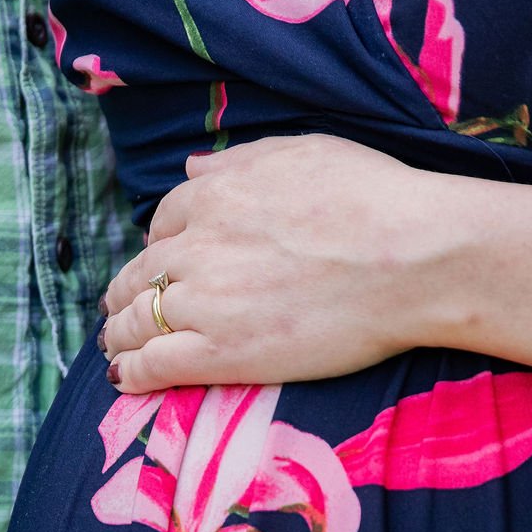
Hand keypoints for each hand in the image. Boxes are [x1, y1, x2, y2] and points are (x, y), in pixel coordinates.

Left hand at [99, 135, 446, 392]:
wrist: (414, 257)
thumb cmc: (375, 198)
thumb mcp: (303, 153)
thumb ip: (238, 162)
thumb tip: (192, 166)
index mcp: (214, 195)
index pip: (163, 222)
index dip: (162, 246)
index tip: (167, 263)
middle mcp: (197, 246)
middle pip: (141, 273)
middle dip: (128, 292)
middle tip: (125, 310)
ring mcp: (204, 302)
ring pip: (136, 320)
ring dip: (120, 333)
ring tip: (117, 347)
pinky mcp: (220, 353)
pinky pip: (153, 364)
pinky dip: (130, 372)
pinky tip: (123, 378)